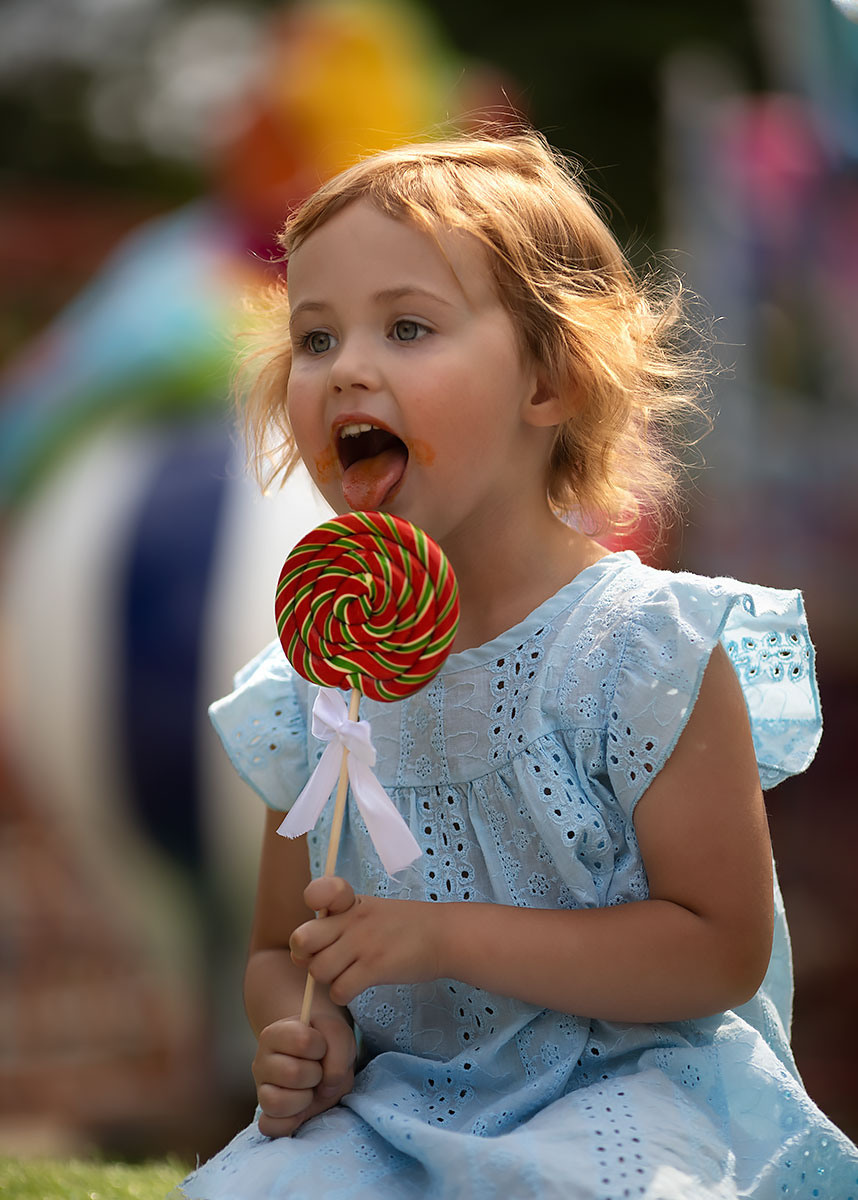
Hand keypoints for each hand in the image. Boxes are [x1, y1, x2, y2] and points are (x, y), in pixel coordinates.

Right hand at [252, 1011, 355, 1137]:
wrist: (322, 1056)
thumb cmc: (326, 1042)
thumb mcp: (339, 1034)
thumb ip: (338, 1052)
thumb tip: (326, 1087)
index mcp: (275, 1034)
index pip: (303, 1041)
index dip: (321, 1046)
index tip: (321, 1047)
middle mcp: (261, 1061)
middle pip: (292, 1074)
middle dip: (316, 1074)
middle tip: (317, 1071)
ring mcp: (261, 1090)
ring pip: (276, 1103)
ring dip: (304, 1099)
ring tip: (309, 1090)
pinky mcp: (266, 1115)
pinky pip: (270, 1127)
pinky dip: (291, 1123)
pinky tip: (301, 1111)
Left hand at [290, 876, 441, 1005]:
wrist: (446, 935)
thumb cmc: (407, 927)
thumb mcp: (372, 912)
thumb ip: (339, 924)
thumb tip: (302, 953)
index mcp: (351, 903)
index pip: (315, 893)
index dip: (312, 909)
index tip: (326, 924)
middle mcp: (352, 920)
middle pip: (301, 939)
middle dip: (306, 956)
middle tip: (325, 961)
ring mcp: (363, 942)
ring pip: (318, 971)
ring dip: (328, 980)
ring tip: (346, 976)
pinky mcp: (375, 967)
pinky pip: (339, 990)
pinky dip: (344, 994)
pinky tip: (358, 987)